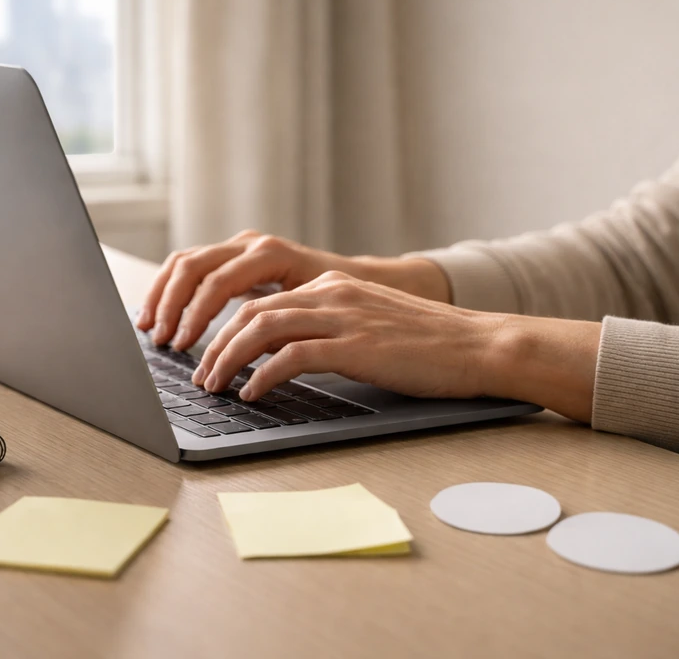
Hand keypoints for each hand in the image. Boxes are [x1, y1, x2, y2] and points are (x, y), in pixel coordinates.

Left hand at [191, 270, 601, 422]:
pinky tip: (253, 394)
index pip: (258, 299)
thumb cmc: (426, 345)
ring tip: (215, 386)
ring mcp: (343, 315)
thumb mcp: (367, 323)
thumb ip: (326, 328)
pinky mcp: (357, 345)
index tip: (204, 352)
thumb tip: (281, 354)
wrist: (479, 344)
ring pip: (262, 328)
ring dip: (228, 359)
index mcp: (330, 284)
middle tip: (199, 374)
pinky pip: (293, 356)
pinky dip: (264, 375)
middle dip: (214, 344)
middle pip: (249, 311)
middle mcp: (330, 292)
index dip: (222, 326)